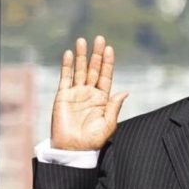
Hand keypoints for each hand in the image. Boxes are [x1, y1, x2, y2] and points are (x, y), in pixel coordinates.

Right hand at [50, 36, 128, 150]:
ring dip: (81, 56)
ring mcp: (75, 94)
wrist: (72, 150)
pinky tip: (69, 54)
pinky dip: (67, 66)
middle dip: (96, 54)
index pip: (105, 76)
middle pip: (93, 69)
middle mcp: (89, 94)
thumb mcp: (108, 124)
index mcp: (102, 99)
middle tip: (99, 38)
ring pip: (79, 70)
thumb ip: (114, 106)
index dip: (108, 62)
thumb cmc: (92, 141)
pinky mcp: (63, 96)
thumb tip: (125, 91)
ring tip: (82, 40)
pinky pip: (65, 78)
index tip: (109, 48)